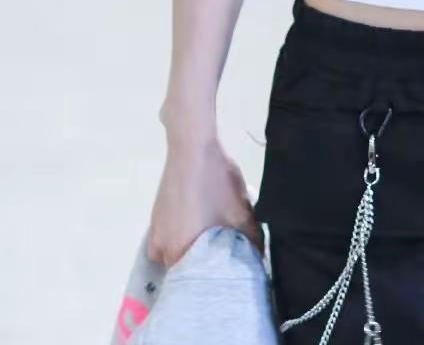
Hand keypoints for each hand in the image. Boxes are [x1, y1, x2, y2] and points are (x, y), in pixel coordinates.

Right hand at [147, 136, 263, 268]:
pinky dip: (181, 237)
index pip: (194, 283)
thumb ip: (250, 242)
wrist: (193, 149)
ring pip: (174, 253)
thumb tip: (257, 260)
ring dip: (190, 251)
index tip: (227, 275)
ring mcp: (155, 233)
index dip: (212, 280)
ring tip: (211, 240)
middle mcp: (161, 250)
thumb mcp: (241, 213)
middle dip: (202, 266)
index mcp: (179, 254)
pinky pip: (168, 238)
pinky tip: (197, 223)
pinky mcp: (156, 217)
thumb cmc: (216, 184)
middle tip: (222, 258)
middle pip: (183, 270)